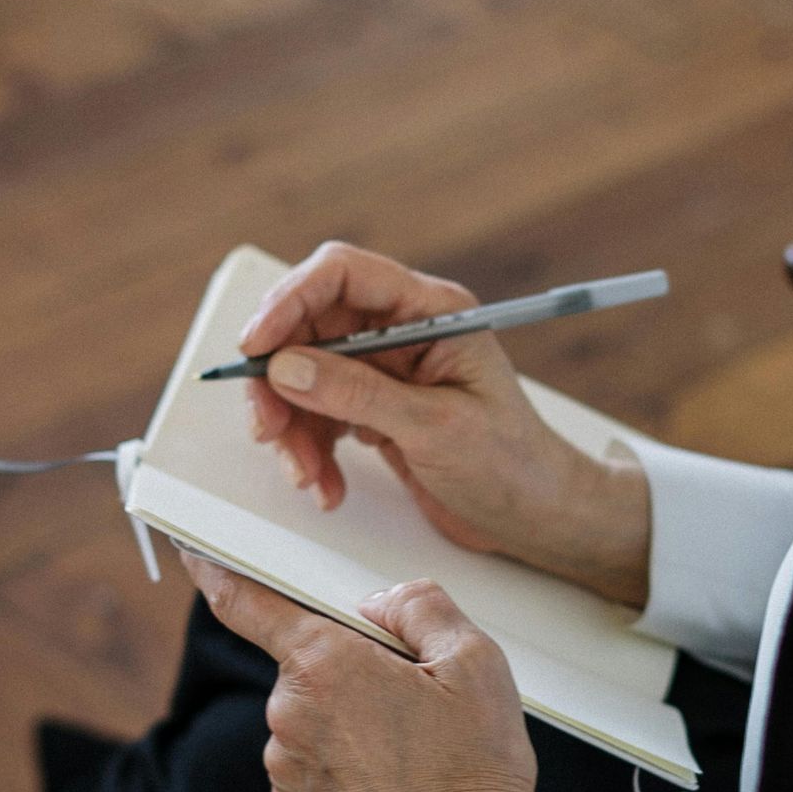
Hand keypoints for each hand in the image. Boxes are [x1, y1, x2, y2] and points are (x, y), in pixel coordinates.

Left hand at [183, 555, 546, 791]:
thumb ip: (420, 607)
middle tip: (412, 694)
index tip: (196, 556)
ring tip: (412, 748)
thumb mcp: (475, 661)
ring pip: (311, 713)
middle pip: (305, 662)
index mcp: (324, 665)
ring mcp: (286, 766)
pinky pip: (310, 758)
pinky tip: (392, 778)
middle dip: (349, 665)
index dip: (215, 573)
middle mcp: (288, 714)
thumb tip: (382, 603)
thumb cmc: (474, 771)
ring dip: (348, 715)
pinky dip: (343, 758)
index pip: (246, 603)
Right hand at [239, 241, 649, 605]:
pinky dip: (311, 450)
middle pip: (310, 326)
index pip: (342, 275)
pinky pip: (319, 414)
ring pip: (305, 375)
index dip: (288, 301)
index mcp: (431, 312)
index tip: (254, 346)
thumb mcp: (434, 428)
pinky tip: (326, 485)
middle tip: (269, 428)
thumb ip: (359, 393)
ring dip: (293, 427)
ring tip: (308, 475)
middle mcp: (404, 331)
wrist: (538, 516)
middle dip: (280, 379)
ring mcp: (387, 370)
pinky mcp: (376, 408)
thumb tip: (288, 366)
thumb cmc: (512, 465)